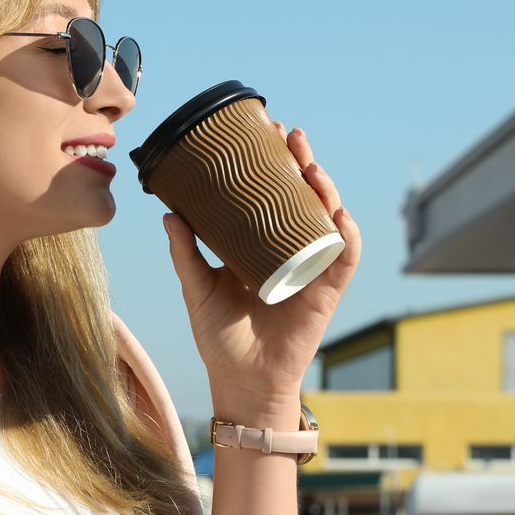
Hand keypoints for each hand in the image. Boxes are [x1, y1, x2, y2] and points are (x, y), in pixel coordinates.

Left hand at [162, 120, 360, 401]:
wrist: (241, 383)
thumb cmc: (220, 339)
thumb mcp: (197, 288)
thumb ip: (186, 253)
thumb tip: (169, 212)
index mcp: (262, 246)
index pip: (275, 194)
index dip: (276, 163)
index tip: (266, 132)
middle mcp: (292, 251)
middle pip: (305, 199)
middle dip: (304, 164)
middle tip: (291, 137)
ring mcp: (312, 269)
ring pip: (329, 220)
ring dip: (327, 192)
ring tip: (312, 169)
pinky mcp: (326, 293)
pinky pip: (344, 259)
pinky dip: (346, 236)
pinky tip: (338, 216)